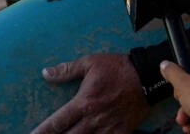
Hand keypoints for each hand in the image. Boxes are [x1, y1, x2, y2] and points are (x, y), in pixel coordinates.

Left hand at [32, 53, 148, 132]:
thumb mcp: (89, 63)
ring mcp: (108, 129)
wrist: (146, 77)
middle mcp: (93, 119)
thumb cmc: (116, 68)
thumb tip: (46, 73)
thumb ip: (66, 70)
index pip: (58, 122)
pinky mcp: (122, 132)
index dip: (43, 131)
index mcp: (83, 103)